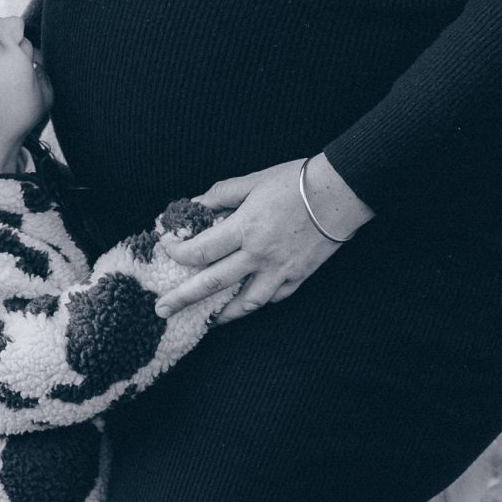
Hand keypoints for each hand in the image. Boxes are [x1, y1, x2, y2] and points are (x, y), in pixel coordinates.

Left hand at [154, 155, 373, 323]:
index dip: (178, 253)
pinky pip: (272, 299)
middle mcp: (259, 255)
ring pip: (244, 302)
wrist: (340, 194)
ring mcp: (280, 270)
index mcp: (245, 228)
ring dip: (221, 314)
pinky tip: (242, 307)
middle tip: (161, 308)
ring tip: (204, 321)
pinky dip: (254, 305)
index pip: (201, 250)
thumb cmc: (296, 182)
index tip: (165, 251)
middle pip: (213, 282)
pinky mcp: (298, 277)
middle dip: (183, 297)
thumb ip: (220, 194)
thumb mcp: (253, 181)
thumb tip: (193, 204)